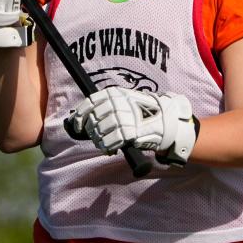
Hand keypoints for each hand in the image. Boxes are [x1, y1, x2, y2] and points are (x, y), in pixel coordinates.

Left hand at [64, 87, 198, 164]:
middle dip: (93, 132)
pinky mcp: (128, 132)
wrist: (165, 121)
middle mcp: (116, 103)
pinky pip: (109, 142)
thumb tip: (80, 116)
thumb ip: (105, 106)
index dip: (80, 116)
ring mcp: (123, 117)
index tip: (77, 126)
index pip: (89, 103)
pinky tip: (111, 149)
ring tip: (105, 144)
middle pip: (93, 120)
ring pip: (99, 132)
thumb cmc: (142, 112)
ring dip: (99, 141)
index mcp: (114, 94)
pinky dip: (107, 147)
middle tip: (98, 137)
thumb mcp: (123, 101)